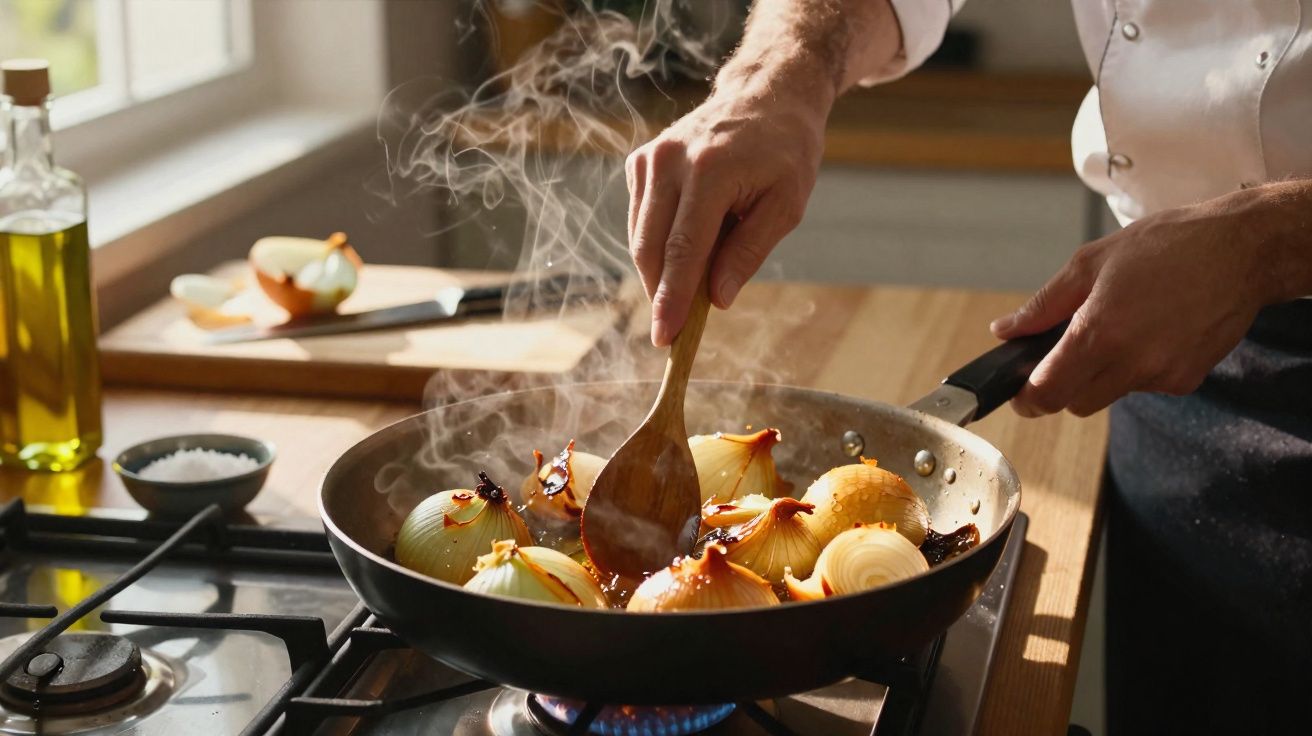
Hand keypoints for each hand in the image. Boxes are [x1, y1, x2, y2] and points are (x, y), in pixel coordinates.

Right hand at [626, 74, 828, 345]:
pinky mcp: (640, 162)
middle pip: (651, 247)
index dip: (672, 300)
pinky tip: (687, 245)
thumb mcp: (786, 205)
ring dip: (660, 271)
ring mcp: (650, 159)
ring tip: (691, 284)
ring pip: (640, 237)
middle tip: (673, 331)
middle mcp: (669, 161)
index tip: (664, 338)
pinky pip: (641, 220)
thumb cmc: (784, 151)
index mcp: (710, 171)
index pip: (683, 250)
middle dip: (660, 294)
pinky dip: (658, 244)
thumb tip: (715, 298)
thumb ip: (748, 253)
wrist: (767, 94)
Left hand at [990, 192, 1287, 416]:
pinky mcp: (1187, 380)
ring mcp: (1163, 375)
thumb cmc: (1166, 245)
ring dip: (1101, 374)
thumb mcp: (1091, 262)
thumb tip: (1004, 330)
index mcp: (1100, 333)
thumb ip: (1043, 305)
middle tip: (1066, 350)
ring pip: (1109, 395)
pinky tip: (1152, 331)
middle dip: (1063, 385)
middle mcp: (1132, 362)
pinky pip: (1145, 385)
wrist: (1243, 249)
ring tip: (1120, 326)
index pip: (1048, 394)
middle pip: (1075, 403)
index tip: (1020, 389)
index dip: (1027, 398)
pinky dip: (1137, 368)